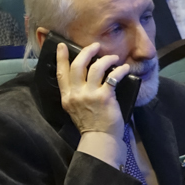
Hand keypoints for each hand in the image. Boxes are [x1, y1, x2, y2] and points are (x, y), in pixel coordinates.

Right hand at [56, 43, 130, 166]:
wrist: (100, 138)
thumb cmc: (90, 124)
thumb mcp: (75, 108)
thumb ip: (75, 94)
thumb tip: (84, 76)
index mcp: (67, 97)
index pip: (61, 74)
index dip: (61, 58)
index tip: (62, 46)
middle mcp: (76, 94)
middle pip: (78, 66)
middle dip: (87, 52)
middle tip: (95, 46)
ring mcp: (90, 95)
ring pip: (95, 67)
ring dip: (106, 59)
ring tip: (113, 58)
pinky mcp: (105, 96)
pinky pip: (112, 77)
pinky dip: (120, 70)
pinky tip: (124, 68)